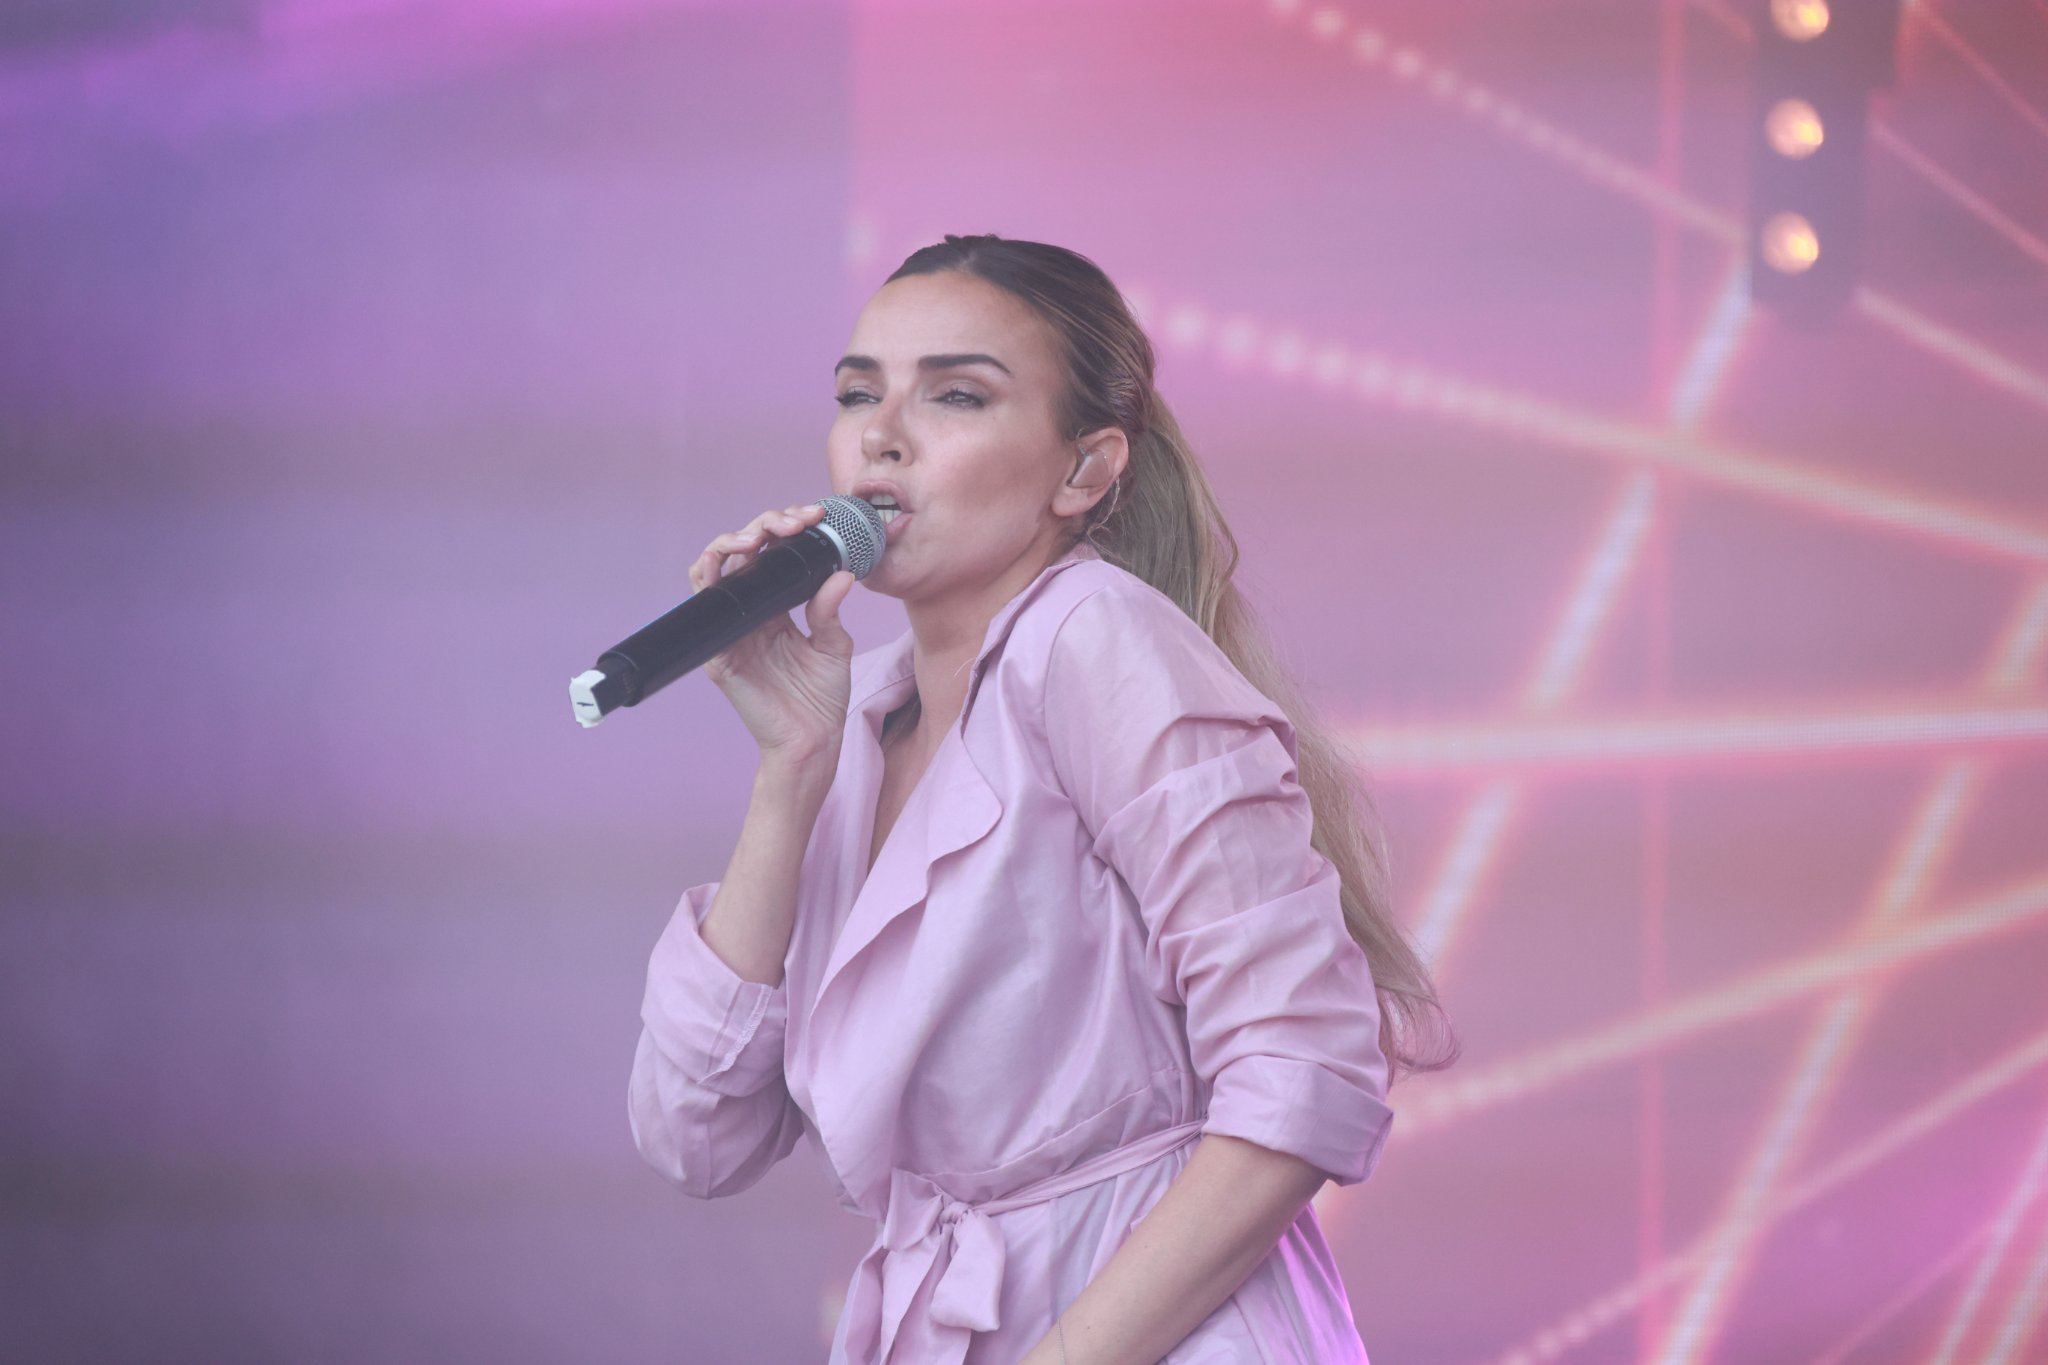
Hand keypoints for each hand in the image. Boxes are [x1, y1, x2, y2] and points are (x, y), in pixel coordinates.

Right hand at [689, 503, 858, 765]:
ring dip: (730, 543)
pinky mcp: (719, 650)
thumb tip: (841, 572)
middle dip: (764, 526)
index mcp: (776, 607)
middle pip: (742, 552)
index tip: (815, 518)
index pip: (772, 555)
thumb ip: (830, 609)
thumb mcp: (834, 646)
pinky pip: (703, 608)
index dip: (787, 530)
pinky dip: (708, 578)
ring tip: (757, 536)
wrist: (812, 741)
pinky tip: (727, 562)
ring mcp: (731, 629)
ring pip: (713, 570)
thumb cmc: (821, 698)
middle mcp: (750, 612)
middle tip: (793, 523)